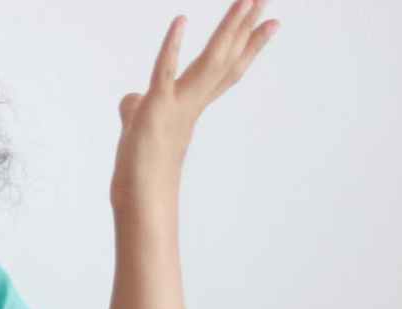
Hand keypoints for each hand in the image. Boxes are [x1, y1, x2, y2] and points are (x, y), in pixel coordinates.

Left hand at [111, 0, 278, 212]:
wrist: (140, 193)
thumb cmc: (140, 164)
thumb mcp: (138, 125)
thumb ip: (136, 107)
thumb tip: (130, 98)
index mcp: (193, 101)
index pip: (227, 67)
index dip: (248, 44)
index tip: (270, 22)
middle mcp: (192, 99)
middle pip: (225, 56)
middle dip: (246, 26)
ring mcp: (178, 102)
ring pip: (209, 59)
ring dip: (227, 28)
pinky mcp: (157, 106)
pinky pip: (165, 71)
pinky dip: (171, 46)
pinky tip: (180, 20)